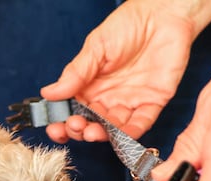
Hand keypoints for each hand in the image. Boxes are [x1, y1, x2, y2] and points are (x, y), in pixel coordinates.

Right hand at [40, 0, 206, 142]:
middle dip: (80, 131)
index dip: (63, 123)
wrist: (161, 14)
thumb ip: (75, 73)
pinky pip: (140, 124)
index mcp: (89, 87)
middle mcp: (107, 99)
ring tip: (91, 132)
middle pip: (90, 124)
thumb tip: (49, 93)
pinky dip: (129, 134)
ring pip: (112, 129)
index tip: (55, 127)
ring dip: (101, 135)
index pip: (72, 112)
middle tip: (75, 126)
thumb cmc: (127, 26)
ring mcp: (129, 103)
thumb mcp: (95, 48)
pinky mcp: (151, 103)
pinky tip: (118, 135)